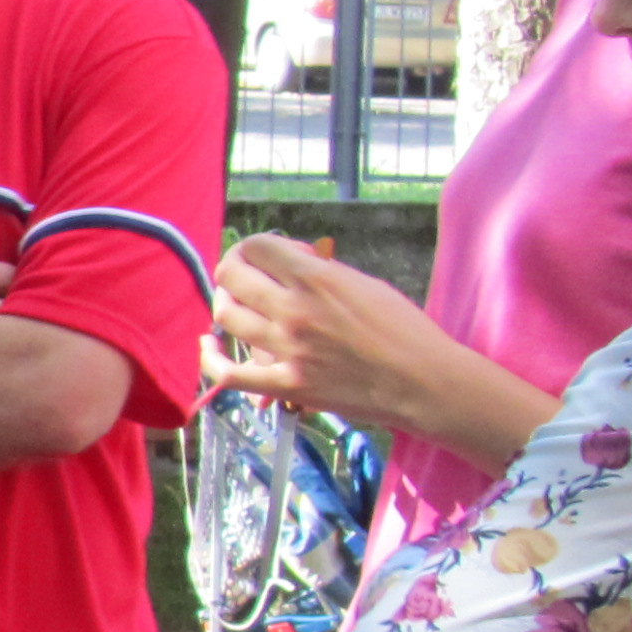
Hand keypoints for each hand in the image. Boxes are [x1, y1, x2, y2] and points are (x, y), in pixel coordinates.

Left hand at [214, 235, 458, 431]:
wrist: (423, 381)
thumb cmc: (403, 330)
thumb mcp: (364, 284)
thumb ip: (321, 274)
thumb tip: (289, 267)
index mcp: (317, 278)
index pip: (257, 246)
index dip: (255, 247)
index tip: (266, 256)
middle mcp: (295, 310)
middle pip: (232, 276)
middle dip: (234, 269)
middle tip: (244, 276)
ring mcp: (287, 349)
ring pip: (226, 316)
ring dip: (225, 305)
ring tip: (236, 305)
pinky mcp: (286, 385)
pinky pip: (229, 373)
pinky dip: (211, 358)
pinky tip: (209, 346)